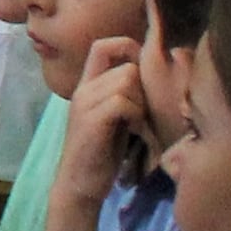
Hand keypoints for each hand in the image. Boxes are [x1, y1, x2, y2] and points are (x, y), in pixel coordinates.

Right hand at [60, 37, 150, 201]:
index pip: (103, 46)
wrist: (79, 184)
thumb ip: (124, 96)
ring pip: (127, 82)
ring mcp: (84, 103)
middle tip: (141, 117)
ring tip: (137, 127)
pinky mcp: (91, 120)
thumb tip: (152, 79)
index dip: (128, 47)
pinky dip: (136, 118)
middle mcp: (83, 89)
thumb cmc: (102, 154)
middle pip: (127, 67)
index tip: (143, 73)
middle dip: (144, 91)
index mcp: (87, 85)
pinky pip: (124, 102)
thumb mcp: (115, 118)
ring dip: (141, 105)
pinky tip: (134, 134)